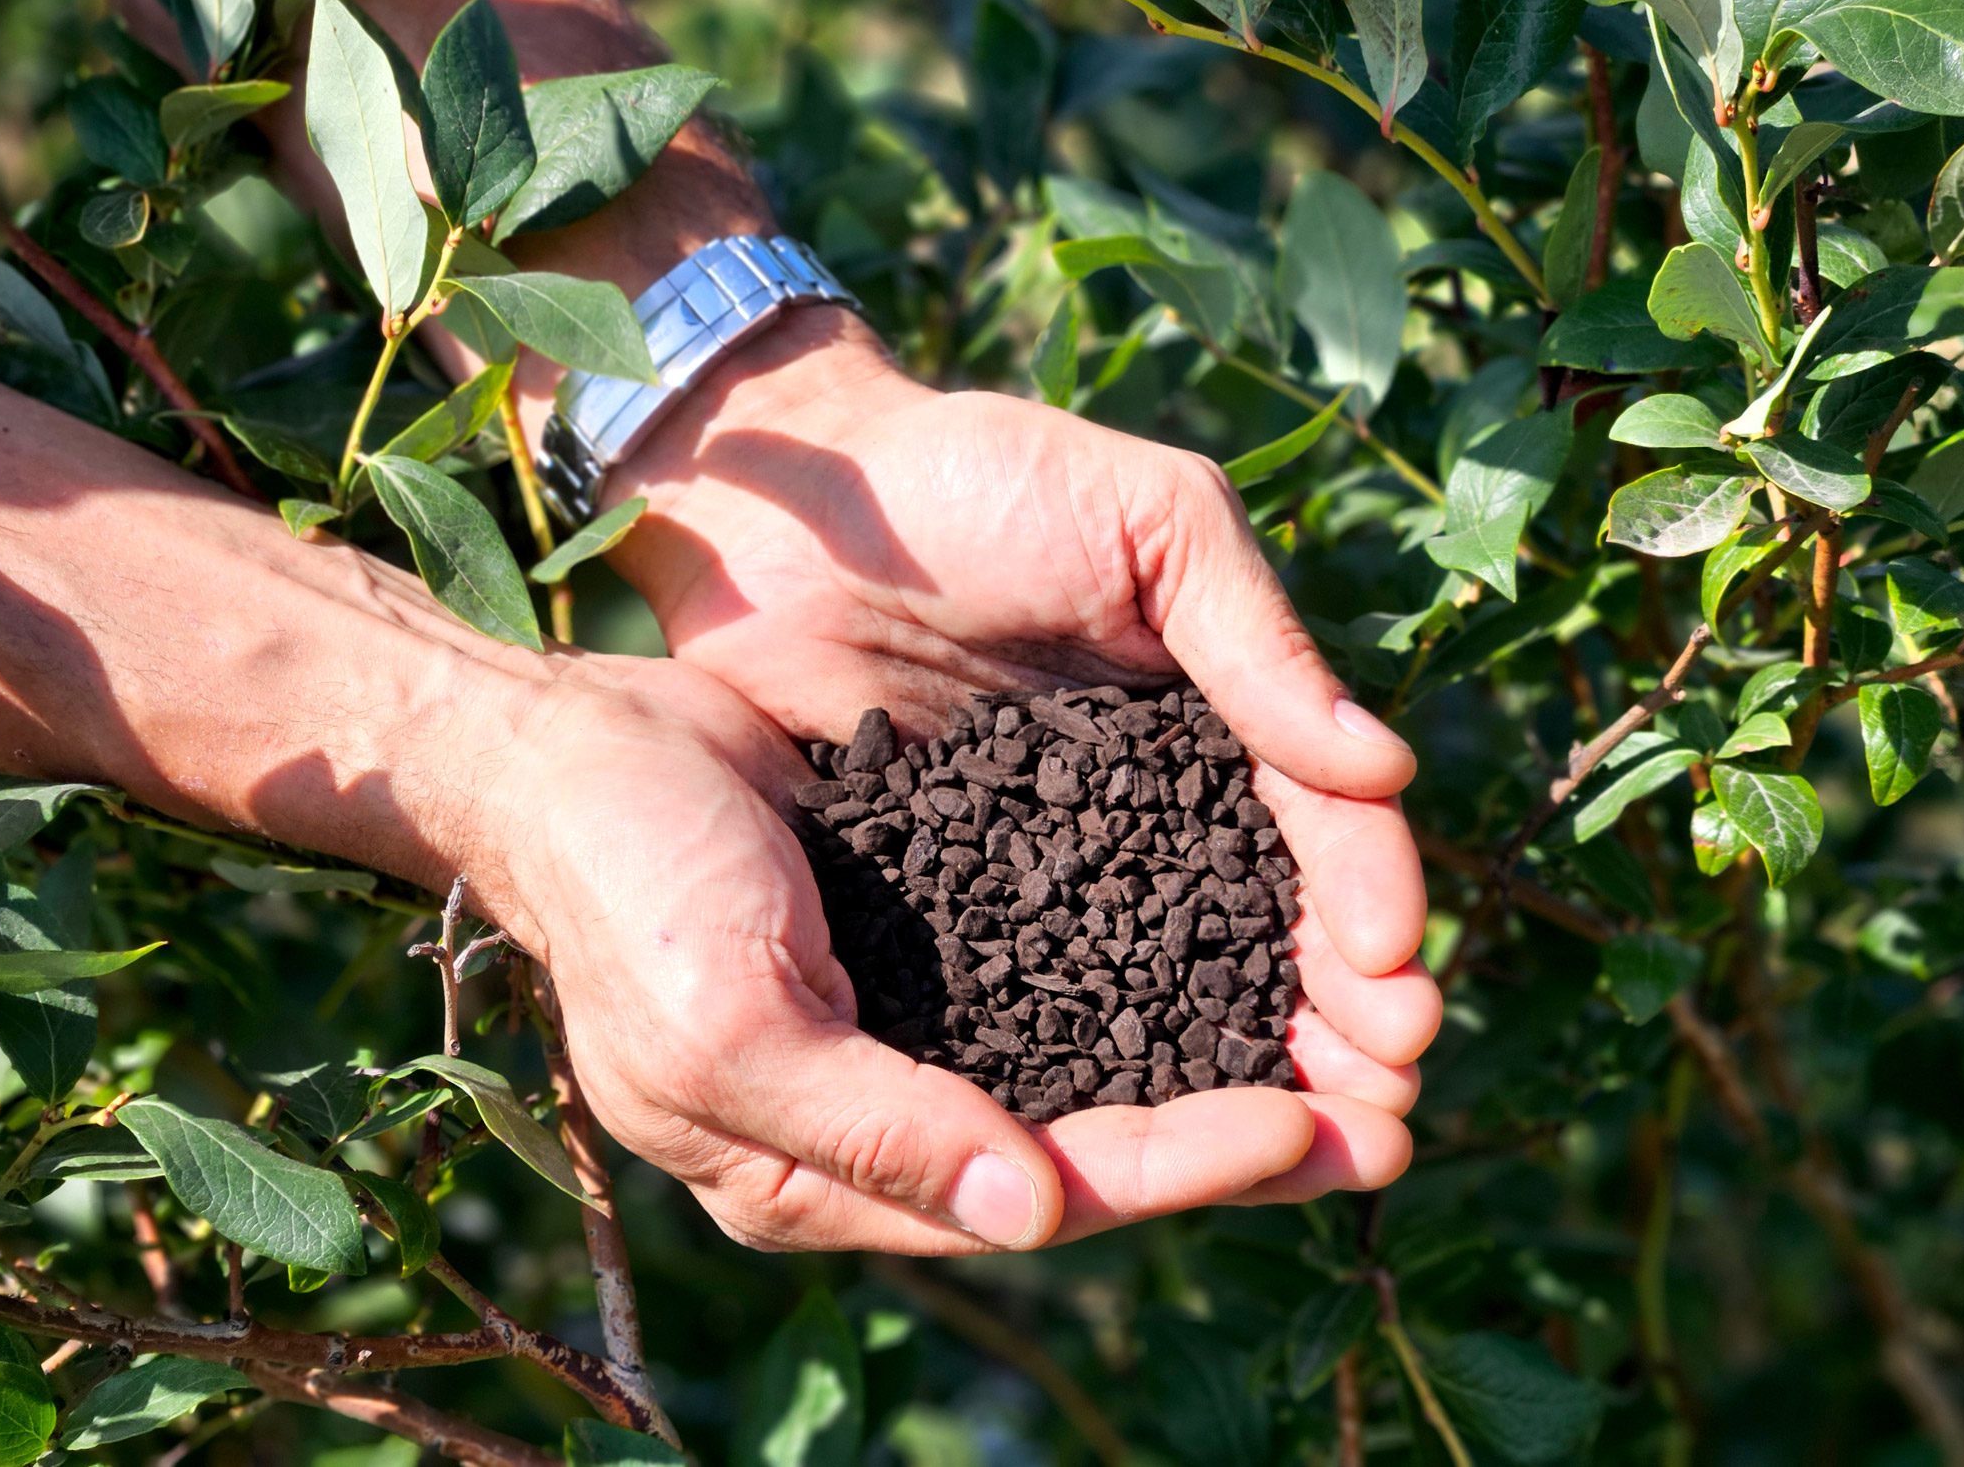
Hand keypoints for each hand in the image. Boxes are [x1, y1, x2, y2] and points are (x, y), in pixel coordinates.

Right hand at [484, 662, 1414, 1251]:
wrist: (569, 751)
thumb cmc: (627, 893)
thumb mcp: (727, 1032)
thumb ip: (876, 1135)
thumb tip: (1037, 1213)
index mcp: (836, 1174)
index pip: (1046, 1192)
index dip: (1182, 1166)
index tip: (1310, 1130)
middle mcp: (899, 1110)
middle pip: (1103, 1145)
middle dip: (1246, 1133)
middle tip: (1394, 1117)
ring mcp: (922, 1020)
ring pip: (1110, 1058)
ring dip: (1236, 1049)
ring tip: (1368, 1037)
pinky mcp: (941, 926)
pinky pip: (1079, 958)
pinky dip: (1173, 956)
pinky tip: (1259, 933)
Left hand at [596, 311, 1440, 1202]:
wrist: (800, 504)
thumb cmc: (982, 480)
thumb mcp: (1150, 522)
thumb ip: (1253, 638)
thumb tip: (1382, 770)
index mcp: (1213, 713)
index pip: (1316, 818)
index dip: (1366, 898)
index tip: (1398, 981)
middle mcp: (1146, 804)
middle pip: (1260, 925)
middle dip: (1334, 1016)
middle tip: (1386, 1104)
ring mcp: (1051, 860)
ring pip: (1165, 978)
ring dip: (1242, 1062)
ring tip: (1313, 1144)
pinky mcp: (952, 899)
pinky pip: (1036, 986)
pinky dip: (1097, 1056)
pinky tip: (1147, 1129)